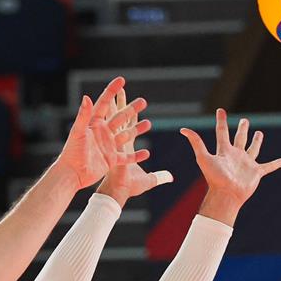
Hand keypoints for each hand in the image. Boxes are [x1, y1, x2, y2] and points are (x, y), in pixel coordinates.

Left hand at [59, 78, 149, 190]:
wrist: (72, 174)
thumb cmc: (72, 152)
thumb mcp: (77, 132)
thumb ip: (83, 115)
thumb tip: (87, 97)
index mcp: (94, 123)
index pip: (105, 103)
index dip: (112, 91)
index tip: (122, 80)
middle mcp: (102, 133)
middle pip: (120, 118)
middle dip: (132, 109)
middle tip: (143, 101)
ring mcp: (108, 146)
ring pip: (127, 136)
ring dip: (137, 129)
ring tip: (149, 123)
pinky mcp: (112, 160)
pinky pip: (127, 157)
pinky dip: (137, 156)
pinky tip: (147, 153)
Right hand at [97, 87, 171, 204]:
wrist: (118, 193)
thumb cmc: (130, 187)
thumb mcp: (150, 180)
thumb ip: (160, 176)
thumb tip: (172, 177)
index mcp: (125, 146)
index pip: (129, 125)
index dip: (132, 113)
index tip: (134, 103)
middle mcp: (118, 140)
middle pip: (120, 117)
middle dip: (122, 103)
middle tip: (121, 88)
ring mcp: (113, 141)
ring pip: (115, 117)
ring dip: (118, 103)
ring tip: (118, 89)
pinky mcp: (112, 143)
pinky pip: (113, 126)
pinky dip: (111, 115)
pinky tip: (108, 102)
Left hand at [180, 109, 280, 224]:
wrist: (226, 195)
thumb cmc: (214, 178)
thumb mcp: (203, 157)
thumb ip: (196, 142)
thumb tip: (183, 129)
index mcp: (224, 151)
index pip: (222, 132)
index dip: (221, 121)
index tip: (220, 110)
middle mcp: (236, 156)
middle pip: (239, 139)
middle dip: (242, 129)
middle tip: (245, 121)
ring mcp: (246, 164)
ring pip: (253, 149)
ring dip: (257, 141)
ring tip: (260, 133)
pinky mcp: (256, 172)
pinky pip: (268, 167)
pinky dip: (276, 164)